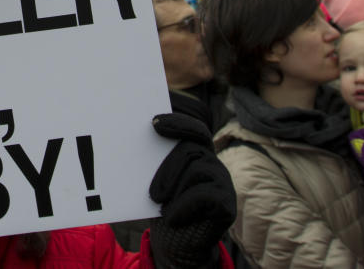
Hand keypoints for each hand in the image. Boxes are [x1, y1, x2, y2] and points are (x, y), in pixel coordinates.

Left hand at [148, 113, 235, 267]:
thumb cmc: (164, 206)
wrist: (177, 245)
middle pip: (195, 142)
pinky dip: (182, 205)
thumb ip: (156, 157)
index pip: (195, 125)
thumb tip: (137, 133)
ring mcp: (223, 182)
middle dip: (171, 145)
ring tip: (155, 197)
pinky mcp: (226, 205)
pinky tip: (170, 216)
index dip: (179, 117)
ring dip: (171, 180)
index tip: (154, 120)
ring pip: (197, 165)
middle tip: (153, 135)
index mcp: (198, 152)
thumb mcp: (157, 178)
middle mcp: (213, 163)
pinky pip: (204, 194)